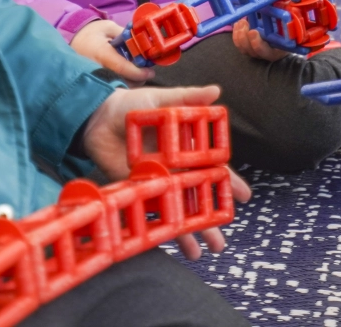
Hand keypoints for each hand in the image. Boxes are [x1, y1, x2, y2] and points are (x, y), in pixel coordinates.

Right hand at [71, 18, 153, 82]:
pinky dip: (121, 84)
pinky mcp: (94, 82)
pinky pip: (110, 87)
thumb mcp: (108, 27)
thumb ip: (125, 35)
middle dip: (137, 80)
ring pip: (117, 87)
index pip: (122, 68)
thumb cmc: (91, 32)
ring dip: (130, 83)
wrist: (72, 40)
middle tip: (147, 73)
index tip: (150, 72)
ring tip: (138, 73)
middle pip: (121, 82)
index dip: (139, 73)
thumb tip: (143, 42)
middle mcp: (96, 69)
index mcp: (101, 54)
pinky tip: (126, 76)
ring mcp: (94, 77)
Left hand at [80, 84, 251, 259]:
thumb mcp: (162, 100)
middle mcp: (176, 168)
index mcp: (187, 147)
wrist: (97, 117)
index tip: (243, 196)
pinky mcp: (138, 188)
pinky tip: (170, 244)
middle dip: (212, 217)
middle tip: (222, 240)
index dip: (228, 182)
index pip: (213, 168)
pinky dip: (161, 227)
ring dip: (191, 230)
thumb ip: (189, 98)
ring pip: (179, 208)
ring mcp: (158, 180)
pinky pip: (152, 210)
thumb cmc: (132, 105)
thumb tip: (216, 91)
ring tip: (204, 250)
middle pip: (199, 195)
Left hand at [230, 18, 288, 60]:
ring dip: (239, 34)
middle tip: (244, 22)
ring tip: (241, 21)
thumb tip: (286, 4)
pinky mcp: (248, 47)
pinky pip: (238, 44)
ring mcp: (255, 52)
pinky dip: (236, 34)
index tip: (253, 31)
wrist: (282, 34)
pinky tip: (237, 23)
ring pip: (243, 48)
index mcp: (276, 51)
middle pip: (251, 51)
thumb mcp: (287, 24)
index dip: (257, 44)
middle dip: (244, 37)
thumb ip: (285, 17)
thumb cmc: (286, 29)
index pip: (265, 52)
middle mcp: (264, 54)